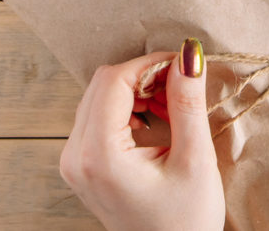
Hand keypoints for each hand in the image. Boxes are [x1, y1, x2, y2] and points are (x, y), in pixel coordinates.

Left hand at [59, 39, 224, 230]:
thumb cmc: (186, 222)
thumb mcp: (195, 160)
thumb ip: (187, 103)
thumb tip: (187, 55)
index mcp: (99, 155)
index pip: (113, 81)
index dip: (148, 64)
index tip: (182, 65)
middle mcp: (75, 156)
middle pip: (101, 85)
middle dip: (142, 76)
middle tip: (180, 86)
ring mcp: (73, 162)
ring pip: (97, 97)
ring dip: (134, 91)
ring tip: (171, 107)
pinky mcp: (81, 165)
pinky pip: (96, 117)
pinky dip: (125, 108)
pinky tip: (154, 120)